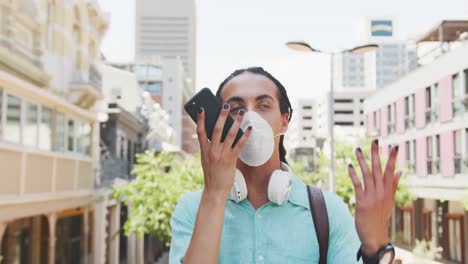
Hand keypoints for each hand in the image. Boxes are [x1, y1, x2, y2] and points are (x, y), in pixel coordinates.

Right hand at [196, 104, 251, 199]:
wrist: (214, 189)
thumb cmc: (211, 173)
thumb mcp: (206, 159)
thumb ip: (210, 147)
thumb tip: (217, 133)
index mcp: (204, 150)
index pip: (200, 132)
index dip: (200, 120)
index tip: (202, 109)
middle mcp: (212, 150)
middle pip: (216, 129)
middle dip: (222, 116)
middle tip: (226, 105)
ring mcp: (222, 155)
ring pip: (230, 134)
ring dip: (236, 122)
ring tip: (241, 113)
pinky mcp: (231, 160)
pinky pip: (239, 145)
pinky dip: (245, 136)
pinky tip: (249, 129)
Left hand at [348, 139, 401, 255]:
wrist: (375, 236)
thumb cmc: (381, 218)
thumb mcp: (389, 201)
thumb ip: (393, 185)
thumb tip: (400, 171)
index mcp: (388, 192)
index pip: (391, 171)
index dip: (393, 158)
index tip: (395, 146)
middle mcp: (381, 193)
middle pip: (379, 170)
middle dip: (376, 154)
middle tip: (375, 140)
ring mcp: (372, 197)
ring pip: (368, 175)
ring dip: (362, 161)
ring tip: (358, 149)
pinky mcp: (362, 203)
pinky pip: (358, 186)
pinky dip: (354, 175)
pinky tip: (350, 166)